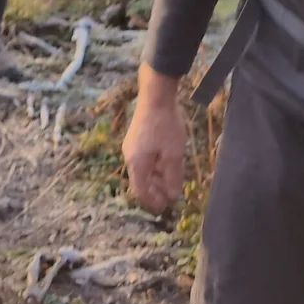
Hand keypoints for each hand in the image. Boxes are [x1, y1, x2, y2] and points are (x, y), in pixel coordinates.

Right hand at [122, 67, 186, 213]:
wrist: (156, 95)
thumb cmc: (165, 126)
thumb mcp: (173, 154)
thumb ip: (172, 177)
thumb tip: (172, 197)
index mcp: (136, 164)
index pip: (140, 191)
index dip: (152, 202)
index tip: (166, 208)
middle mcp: (130, 156)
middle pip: (140, 181)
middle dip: (155, 191)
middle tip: (172, 196)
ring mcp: (131, 146)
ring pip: (143, 170)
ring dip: (156, 178)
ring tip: (173, 180)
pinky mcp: (136, 138)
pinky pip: (144, 159)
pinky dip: (155, 166)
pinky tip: (168, 163)